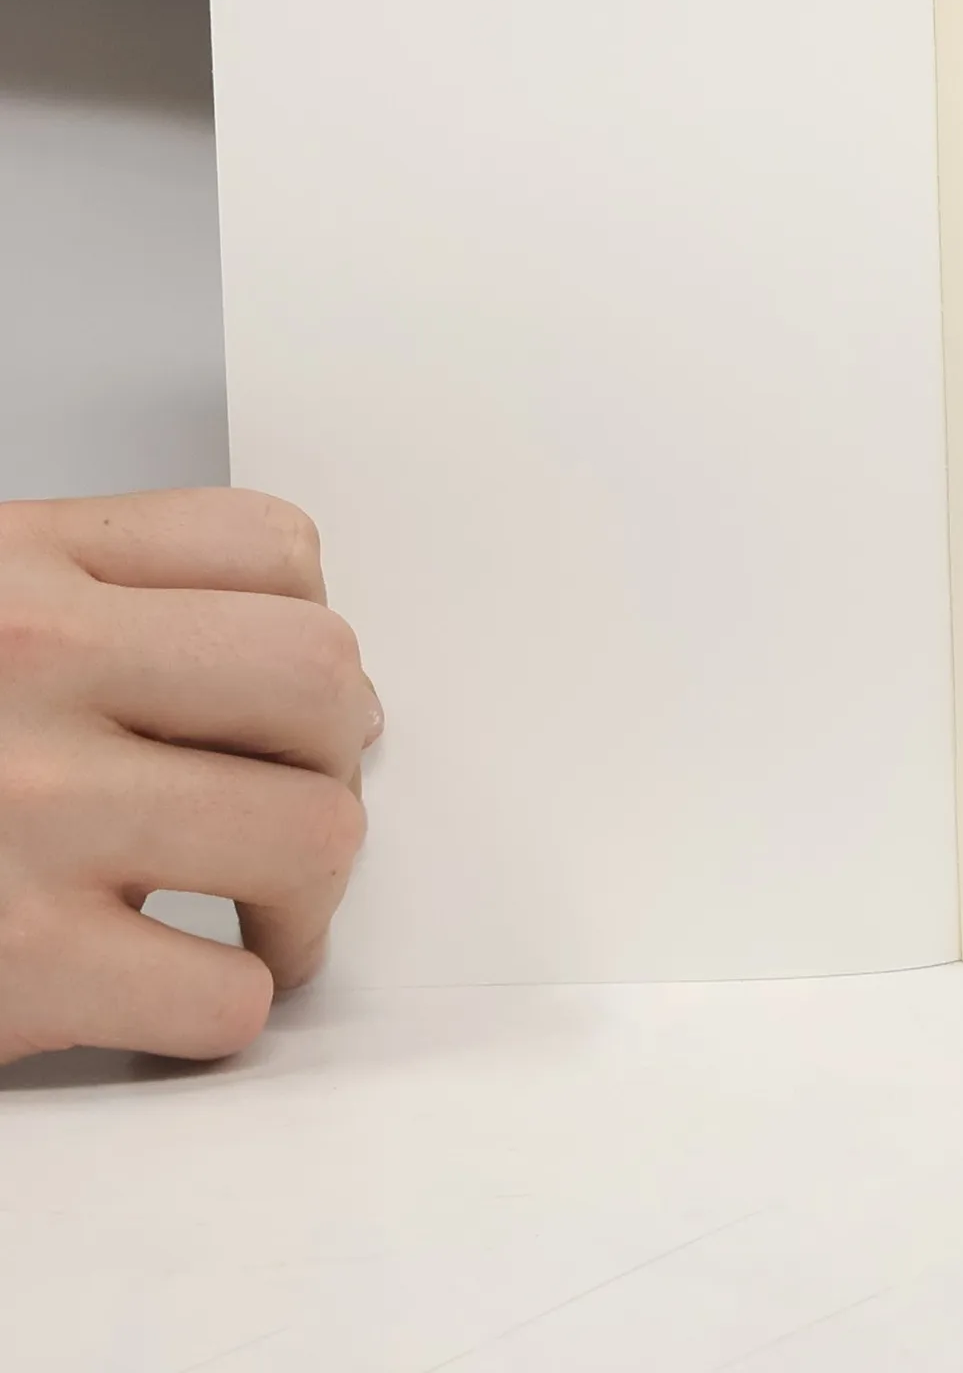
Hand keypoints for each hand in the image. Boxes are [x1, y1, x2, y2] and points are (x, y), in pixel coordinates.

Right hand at [0, 490, 377, 1065]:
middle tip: (290, 810)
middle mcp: (28, 667)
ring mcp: (27, 814)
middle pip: (321, 679)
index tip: (294, 706)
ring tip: (257, 917)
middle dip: (335, 759)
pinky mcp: (8, 967)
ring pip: (310, 833)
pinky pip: (223, 993)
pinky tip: (165, 996)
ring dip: (306, 897)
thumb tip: (261, 679)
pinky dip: (220, 1009)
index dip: (307, 633)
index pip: (270, 548)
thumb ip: (76, 610)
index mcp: (14, 571)